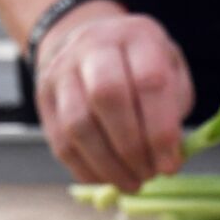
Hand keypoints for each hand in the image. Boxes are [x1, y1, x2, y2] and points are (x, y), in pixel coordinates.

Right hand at [35, 4, 193, 190]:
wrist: (91, 43)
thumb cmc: (140, 66)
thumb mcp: (170, 72)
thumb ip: (174, 108)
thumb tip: (168, 157)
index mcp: (137, 36)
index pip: (149, 81)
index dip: (161, 131)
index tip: (171, 165)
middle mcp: (95, 45)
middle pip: (107, 96)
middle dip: (132, 147)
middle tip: (149, 175)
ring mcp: (62, 70)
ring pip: (78, 124)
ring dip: (108, 165)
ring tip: (132, 182)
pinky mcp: (44, 97)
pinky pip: (61, 142)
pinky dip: (87, 170)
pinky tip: (108, 179)